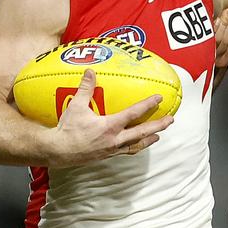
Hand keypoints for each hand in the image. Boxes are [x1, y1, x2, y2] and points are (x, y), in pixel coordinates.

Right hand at [49, 70, 173, 166]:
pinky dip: (135, 147)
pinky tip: (136, 144)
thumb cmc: (67, 129)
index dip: (147, 105)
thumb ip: (85, 88)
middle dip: (158, 125)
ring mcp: (112, 149)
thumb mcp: (76, 106)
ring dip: (149, 139)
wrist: (57, 152)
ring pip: (136, 145)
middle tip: (170, 120)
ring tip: (159, 135)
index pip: (133, 114)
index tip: (159, 98)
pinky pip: (125, 151)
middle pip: (142, 132)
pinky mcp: (107, 155)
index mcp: (110, 127)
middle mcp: (114, 139)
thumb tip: (90, 71)